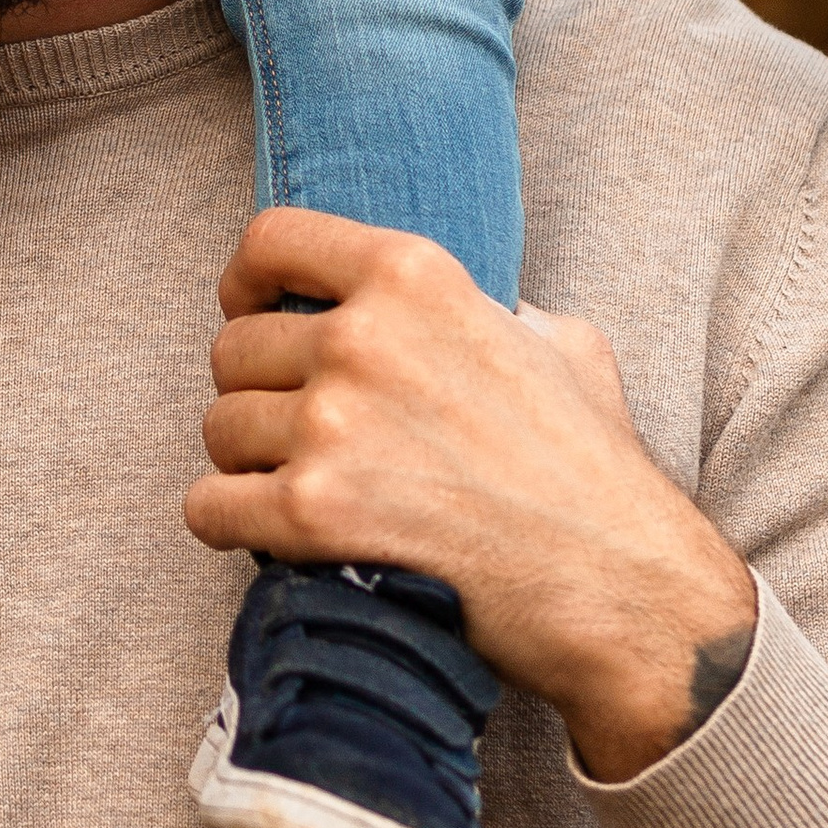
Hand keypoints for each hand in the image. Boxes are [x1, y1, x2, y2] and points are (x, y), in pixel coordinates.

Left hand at [188, 206, 757, 782]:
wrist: (619, 585)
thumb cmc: (594, 469)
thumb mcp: (561, 342)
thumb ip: (494, 310)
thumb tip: (480, 308)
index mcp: (415, 276)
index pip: (271, 242)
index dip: (246, 281)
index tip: (247, 309)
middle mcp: (363, 337)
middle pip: (234, 347)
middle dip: (255, 392)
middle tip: (293, 430)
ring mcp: (333, 425)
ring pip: (219, 429)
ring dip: (245, 462)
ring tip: (293, 487)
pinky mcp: (314, 513)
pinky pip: (209, 507)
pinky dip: (227, 523)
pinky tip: (267, 533)